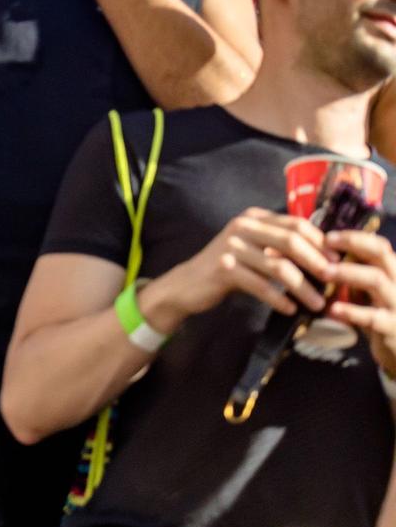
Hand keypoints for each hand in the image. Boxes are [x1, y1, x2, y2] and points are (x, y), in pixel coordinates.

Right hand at [144, 207, 332, 326]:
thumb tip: (325, 255)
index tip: (338, 260)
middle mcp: (242, 226)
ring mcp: (231, 247)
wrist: (188, 284)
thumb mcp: (254, 248)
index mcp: (253, 217)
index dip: (321, 241)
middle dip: (316, 262)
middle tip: (333, 281)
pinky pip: (260, 285)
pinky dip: (279, 299)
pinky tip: (290, 309)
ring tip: (316, 304)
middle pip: (290, 241)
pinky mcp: (224, 269)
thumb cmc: (230, 267)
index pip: (296, 223)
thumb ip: (279, 245)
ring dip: (302, 287)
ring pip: (278, 266)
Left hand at [324, 229, 395, 379]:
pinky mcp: (394, 329)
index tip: (327, 237)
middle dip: (351, 245)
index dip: (354, 237)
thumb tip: (324, 257)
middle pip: (381, 254)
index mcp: (394, 274)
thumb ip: (356, 278)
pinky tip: (332, 310)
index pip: (380, 246)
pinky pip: (373, 317)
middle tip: (324, 246)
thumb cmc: (380, 319)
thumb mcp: (370, 295)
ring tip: (323, 273)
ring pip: (376, 279)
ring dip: (347, 273)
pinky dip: (351, 311)